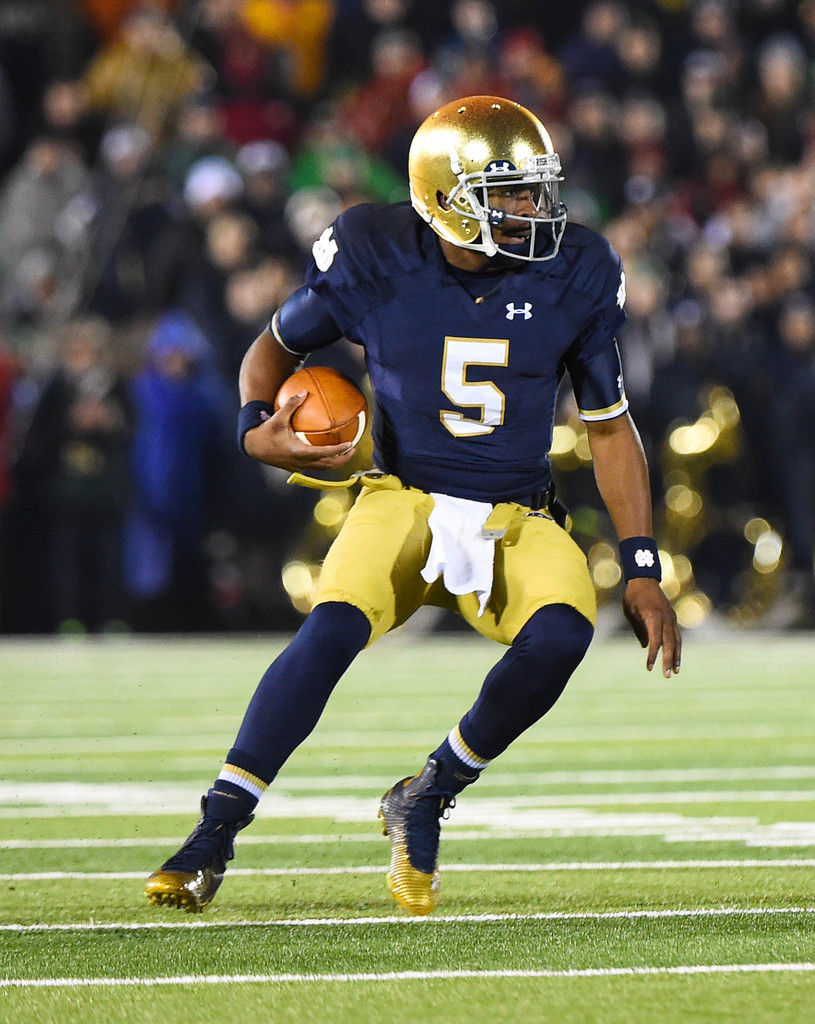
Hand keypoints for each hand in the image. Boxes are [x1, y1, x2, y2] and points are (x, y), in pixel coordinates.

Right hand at [243, 392, 357, 470]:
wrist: (253, 447)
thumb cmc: (266, 431)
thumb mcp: (278, 417)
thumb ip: (291, 404)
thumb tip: (304, 392)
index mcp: (298, 452)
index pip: (323, 453)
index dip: (338, 450)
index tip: (350, 444)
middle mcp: (300, 462)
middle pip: (327, 465)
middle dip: (342, 459)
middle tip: (353, 450)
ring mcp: (299, 467)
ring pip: (322, 468)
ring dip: (335, 462)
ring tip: (346, 453)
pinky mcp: (296, 468)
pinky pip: (315, 466)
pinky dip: (325, 461)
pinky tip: (329, 453)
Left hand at [622, 577, 681, 677]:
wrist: (644, 579)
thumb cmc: (633, 596)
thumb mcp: (630, 612)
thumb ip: (639, 630)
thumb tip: (646, 647)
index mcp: (653, 616)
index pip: (655, 640)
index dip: (653, 655)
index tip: (649, 667)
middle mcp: (665, 617)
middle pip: (669, 643)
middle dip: (669, 660)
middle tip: (667, 675)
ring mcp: (671, 617)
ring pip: (676, 640)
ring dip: (677, 656)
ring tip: (676, 671)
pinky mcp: (673, 617)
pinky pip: (677, 635)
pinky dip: (678, 647)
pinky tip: (677, 658)